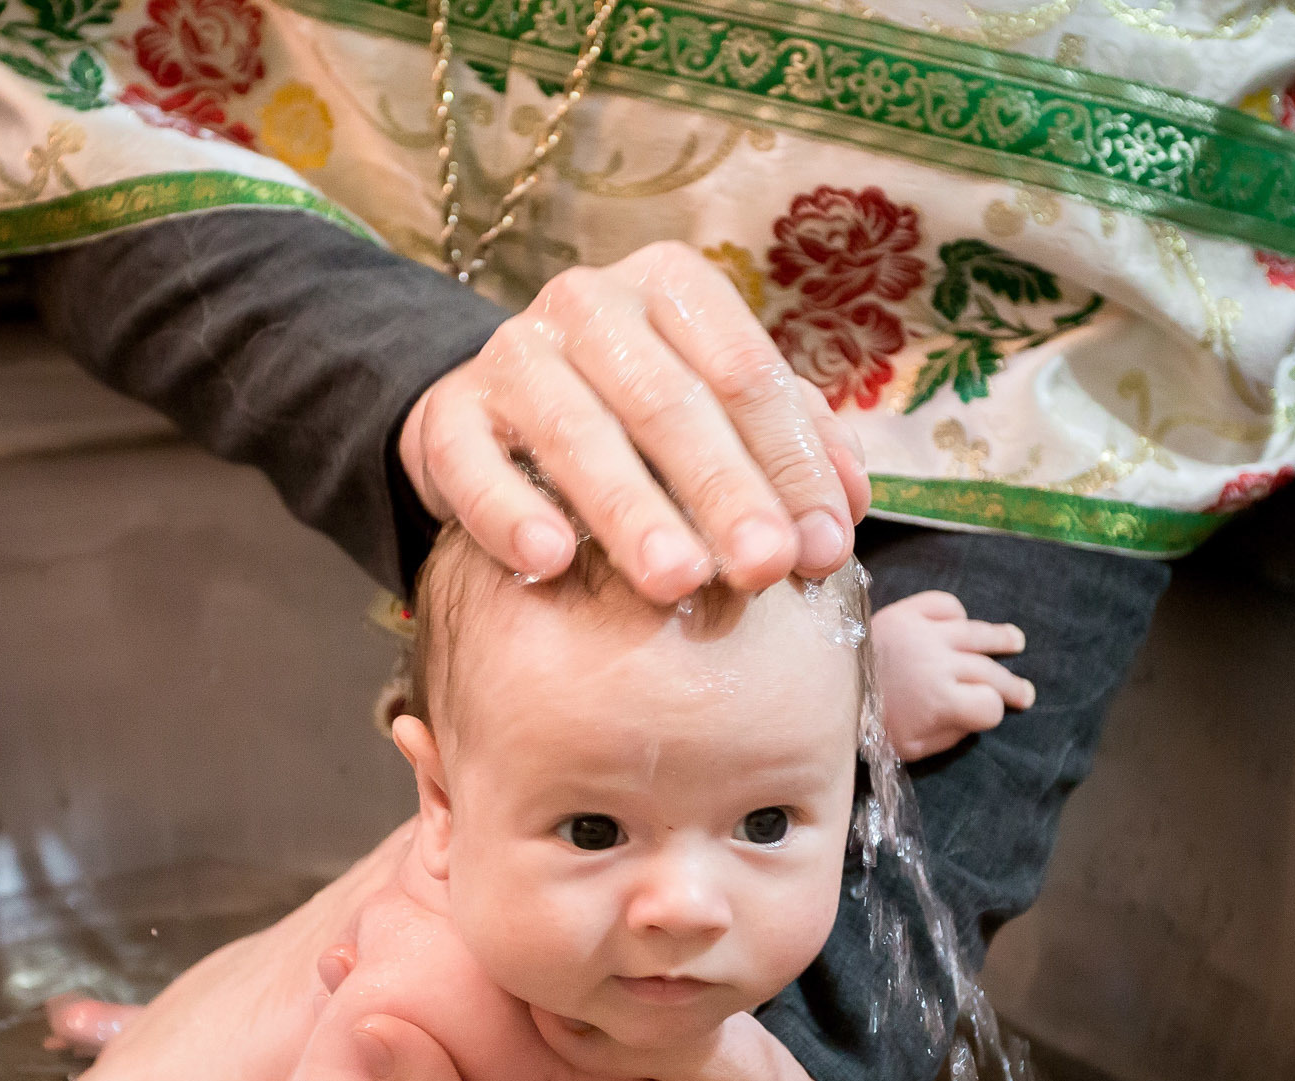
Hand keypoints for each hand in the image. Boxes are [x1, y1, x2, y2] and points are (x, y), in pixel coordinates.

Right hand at [398, 242, 872, 604]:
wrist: (498, 420)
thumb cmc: (635, 422)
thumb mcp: (719, 416)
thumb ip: (790, 448)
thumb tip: (848, 508)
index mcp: (672, 287)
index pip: (745, 371)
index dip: (790, 462)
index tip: (821, 547)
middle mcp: (589, 303)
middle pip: (670, 401)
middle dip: (723, 492)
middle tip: (762, 569)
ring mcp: (511, 354)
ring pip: (576, 432)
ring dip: (630, 511)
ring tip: (674, 579)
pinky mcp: (446, 414)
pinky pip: (474, 464)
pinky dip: (511, 513)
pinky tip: (549, 561)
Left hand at [871, 590, 1033, 762]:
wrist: (827, 695)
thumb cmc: (872, 727)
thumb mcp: (914, 747)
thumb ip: (952, 734)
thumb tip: (977, 716)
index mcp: (940, 699)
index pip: (990, 705)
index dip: (994, 712)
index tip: (989, 714)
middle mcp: (938, 662)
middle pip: (991, 671)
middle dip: (1013, 686)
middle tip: (1025, 693)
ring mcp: (923, 633)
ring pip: (976, 632)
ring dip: (1001, 638)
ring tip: (1016, 642)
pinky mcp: (906, 613)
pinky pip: (944, 604)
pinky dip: (956, 613)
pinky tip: (962, 626)